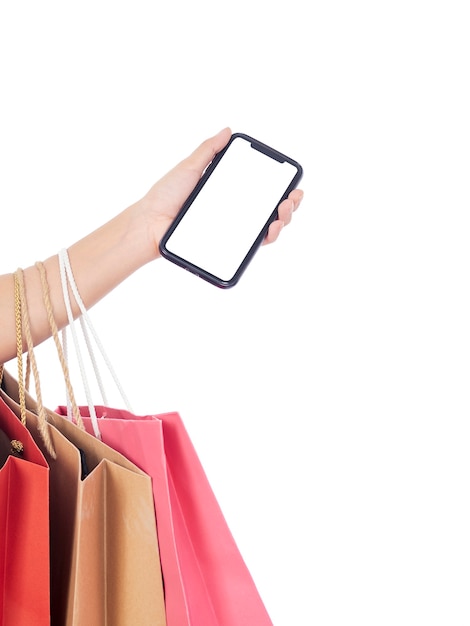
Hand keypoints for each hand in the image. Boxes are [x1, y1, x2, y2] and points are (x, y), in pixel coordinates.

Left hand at [137, 127, 303, 257]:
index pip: (262, 190)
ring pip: (267, 228)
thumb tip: (227, 131)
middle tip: (291, 199)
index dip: (282, 188)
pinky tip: (272, 229)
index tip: (293, 185)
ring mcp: (231, 229)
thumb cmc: (164, 196)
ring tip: (283, 212)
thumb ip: (208, 150)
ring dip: (284, 221)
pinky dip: (267, 238)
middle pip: (271, 210)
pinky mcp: (225, 245)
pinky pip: (252, 245)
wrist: (149, 223)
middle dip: (290, 205)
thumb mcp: (188, 167)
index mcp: (228, 192)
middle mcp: (233, 211)